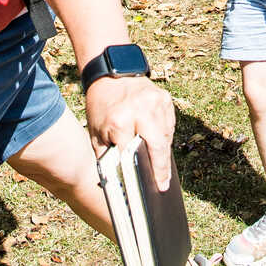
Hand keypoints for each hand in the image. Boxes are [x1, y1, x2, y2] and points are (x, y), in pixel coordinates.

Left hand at [85, 75, 175, 190]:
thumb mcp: (96, 134)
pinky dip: (165, 136)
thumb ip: (106, 156)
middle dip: (160, 168)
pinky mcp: (165, 98)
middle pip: (157, 147)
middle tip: (163, 185)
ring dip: (164, 153)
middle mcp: (141, 111)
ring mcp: (156, 103)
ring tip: (161, 169)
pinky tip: (160, 146)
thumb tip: (117, 180)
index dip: (138, 173)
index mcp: (120, 121)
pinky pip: (169, 124)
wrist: (112, 76)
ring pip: (166, 136)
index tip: (145, 189)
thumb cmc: (101, 107)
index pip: (131, 154)